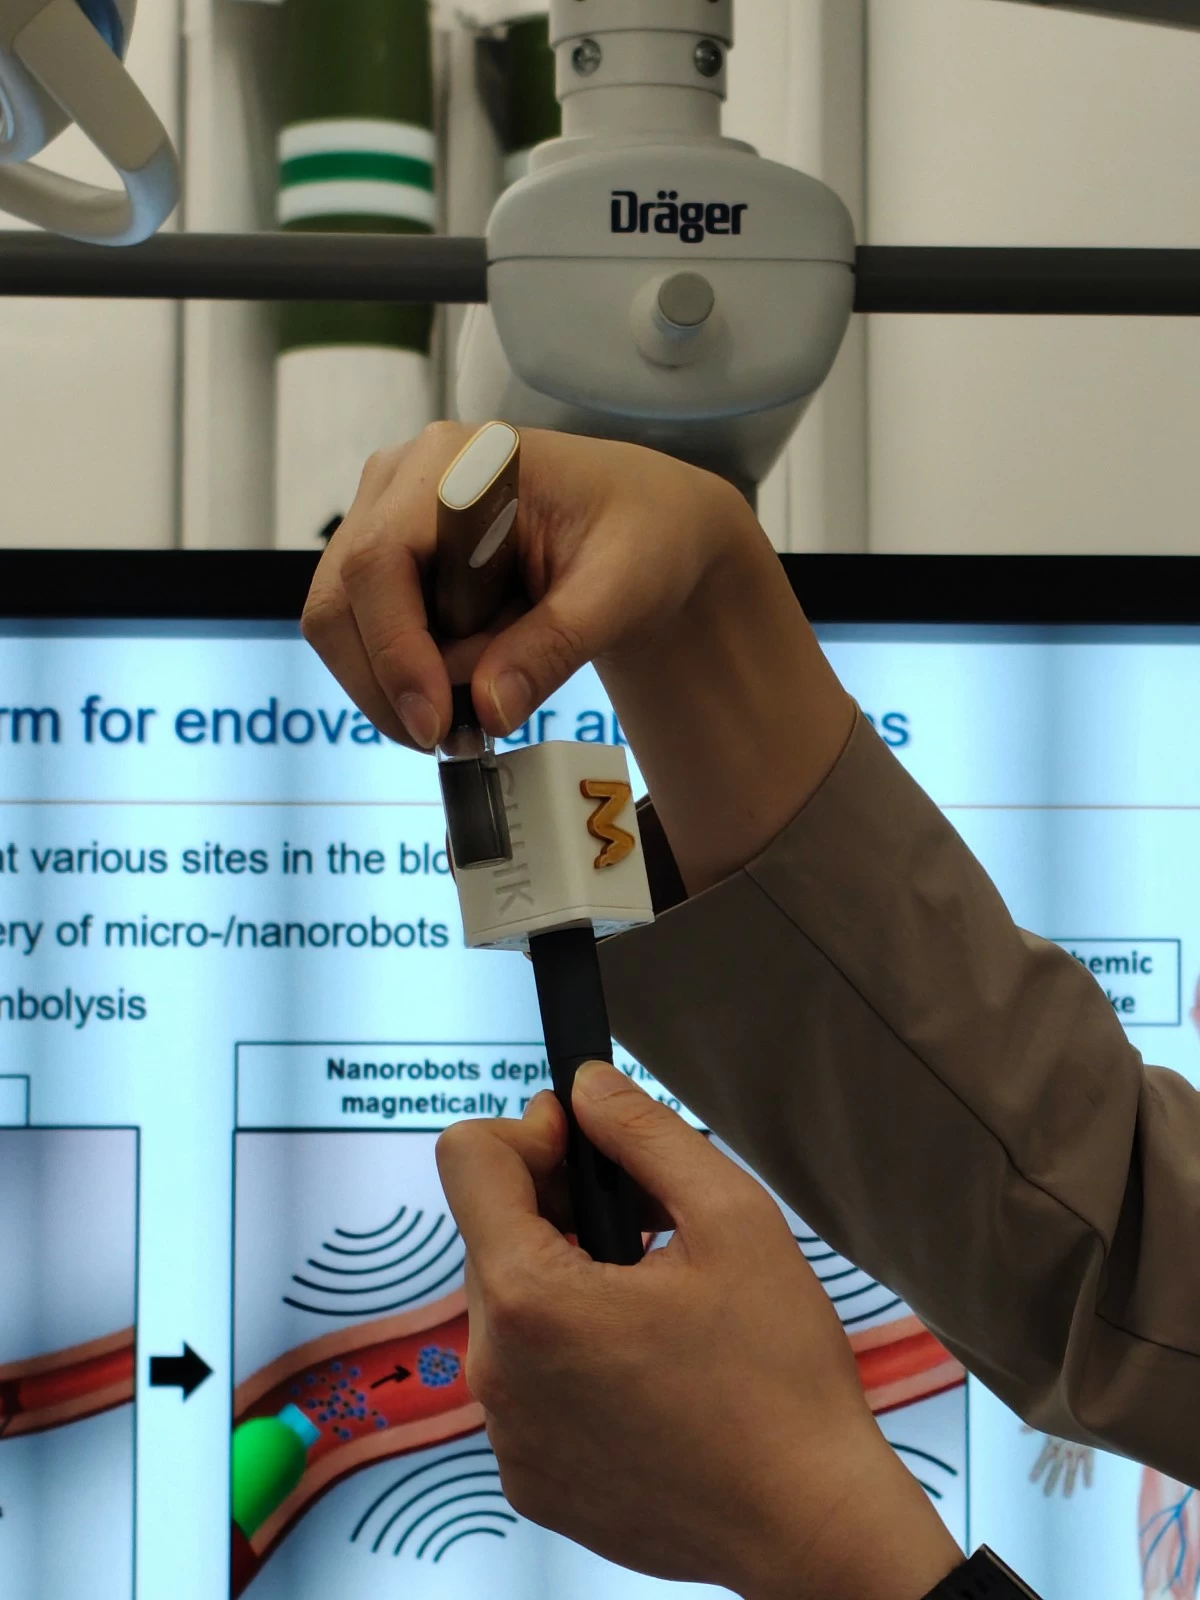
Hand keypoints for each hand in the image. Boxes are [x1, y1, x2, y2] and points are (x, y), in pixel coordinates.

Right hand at [303, 424, 854, 895]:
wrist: (647, 527)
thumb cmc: (642, 534)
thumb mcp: (620, 590)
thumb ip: (554, 645)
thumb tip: (488, 709)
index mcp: (456, 463)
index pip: (379, 562)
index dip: (394, 652)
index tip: (434, 725)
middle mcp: (401, 481)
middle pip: (341, 602)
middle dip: (391, 685)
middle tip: (458, 739)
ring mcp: (385, 519)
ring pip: (347, 628)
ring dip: (406, 684)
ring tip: (492, 694)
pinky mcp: (389, 563)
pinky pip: (370, 637)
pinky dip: (414, 677)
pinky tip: (480, 675)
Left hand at [436, 1066, 961, 1599]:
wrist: (810, 1524)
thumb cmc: (781, 1381)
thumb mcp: (734, 1219)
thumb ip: (644, 1133)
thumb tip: (587, 1088)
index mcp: (533, 1299)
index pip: (466, 1158)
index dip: (526, 1131)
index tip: (585, 1147)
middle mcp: (497, 1371)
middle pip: (489, 1231)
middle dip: (559, 1206)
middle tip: (650, 1224)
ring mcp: (507, 1435)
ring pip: (509, 1304)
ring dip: (567, 1278)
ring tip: (656, 1297)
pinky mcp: (529, 1478)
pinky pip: (524, 1379)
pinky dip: (570, 1354)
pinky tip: (646, 1364)